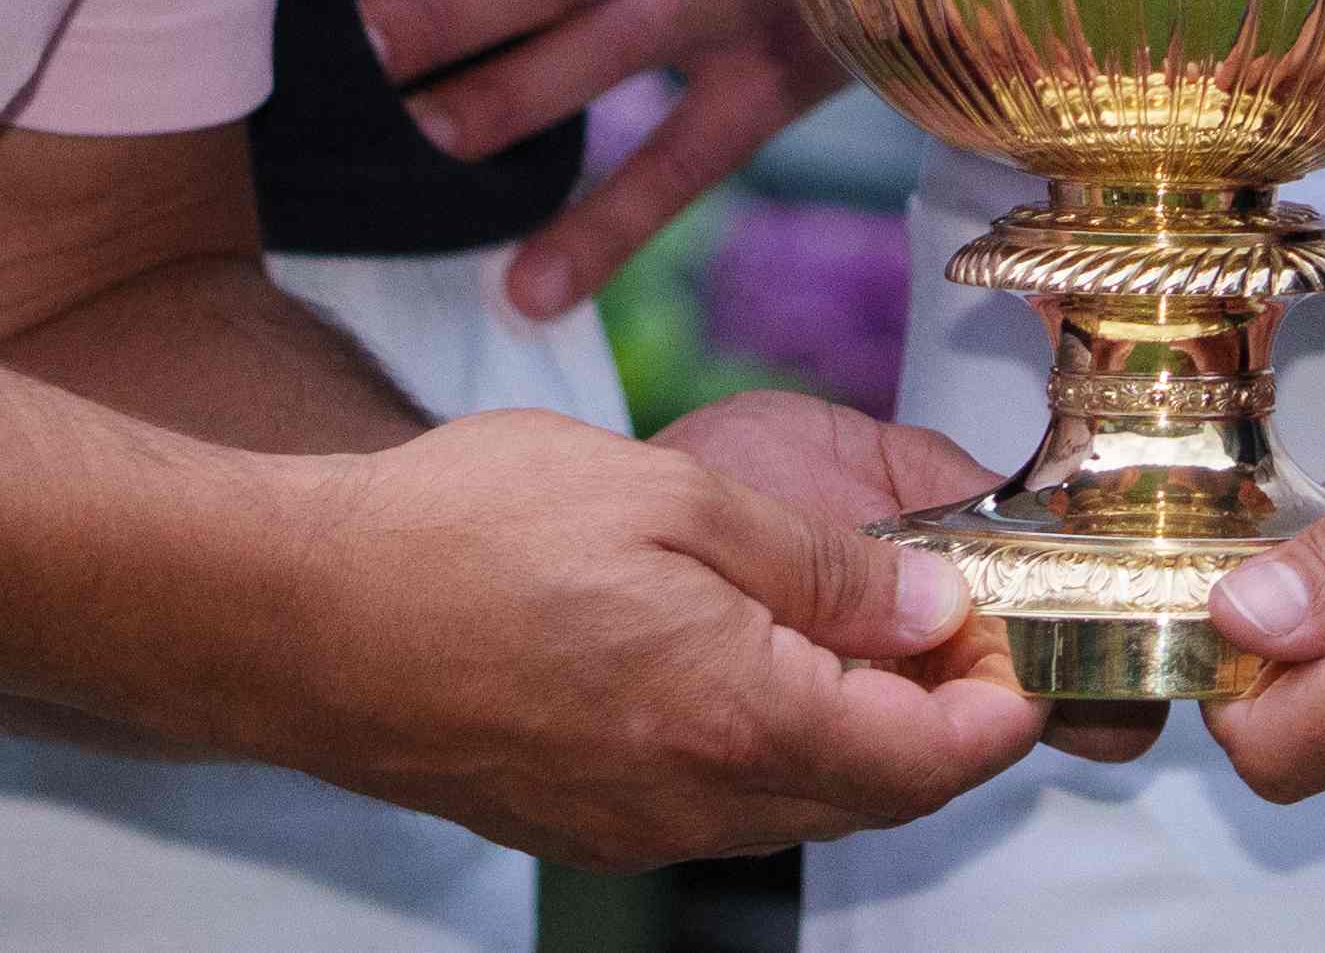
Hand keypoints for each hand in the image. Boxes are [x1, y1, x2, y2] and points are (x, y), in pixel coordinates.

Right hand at [268, 404, 1045, 858]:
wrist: (298, 614)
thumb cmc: (467, 532)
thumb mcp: (672, 498)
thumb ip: (816, 565)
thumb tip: (930, 608)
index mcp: (735, 717)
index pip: (925, 759)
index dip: (997, 709)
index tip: (1026, 654)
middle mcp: (694, 802)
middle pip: (873, 794)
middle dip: (939, 726)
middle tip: (965, 632)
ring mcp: (630, 826)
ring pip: (794, 804)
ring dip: (855, 739)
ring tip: (869, 634)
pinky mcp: (578, 822)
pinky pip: (713, 805)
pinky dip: (767, 749)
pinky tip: (752, 666)